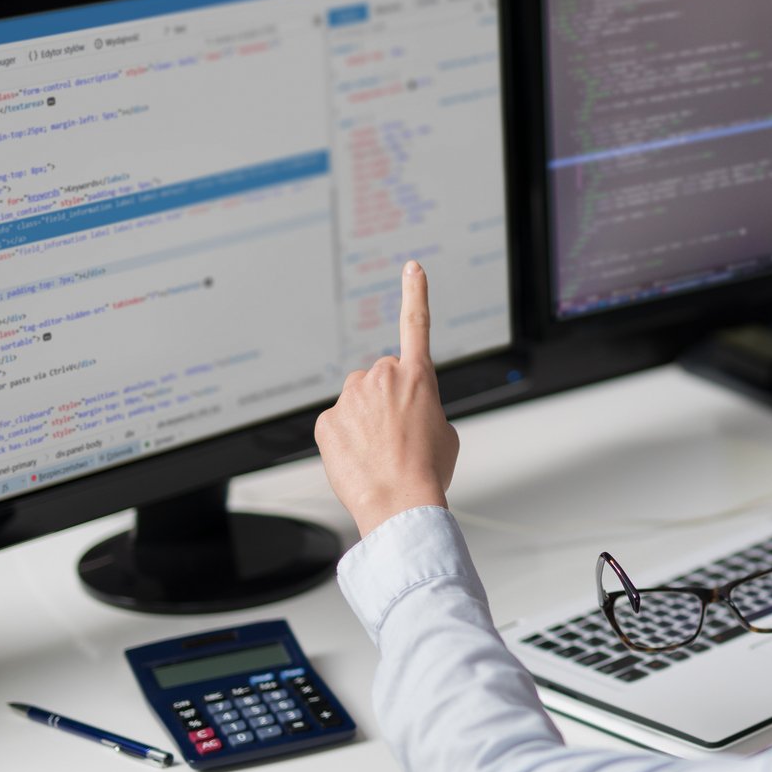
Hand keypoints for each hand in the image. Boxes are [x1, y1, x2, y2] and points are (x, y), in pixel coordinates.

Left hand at [315, 262, 460, 537]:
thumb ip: (425, 408)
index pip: (417, 323)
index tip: (412, 269)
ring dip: (366, 419)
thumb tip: (403, 414)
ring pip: (357, 400)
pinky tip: (360, 458)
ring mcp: (350, 397)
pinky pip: (336, 422)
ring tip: (380, 451)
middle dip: (387, 399)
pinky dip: (345, 438)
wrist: (399, 502)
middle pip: (381, 378)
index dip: (416, 293)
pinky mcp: (326, 420)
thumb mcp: (445, 433)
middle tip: (399, 435)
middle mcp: (382, 377)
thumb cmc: (427, 472)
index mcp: (418, 377)